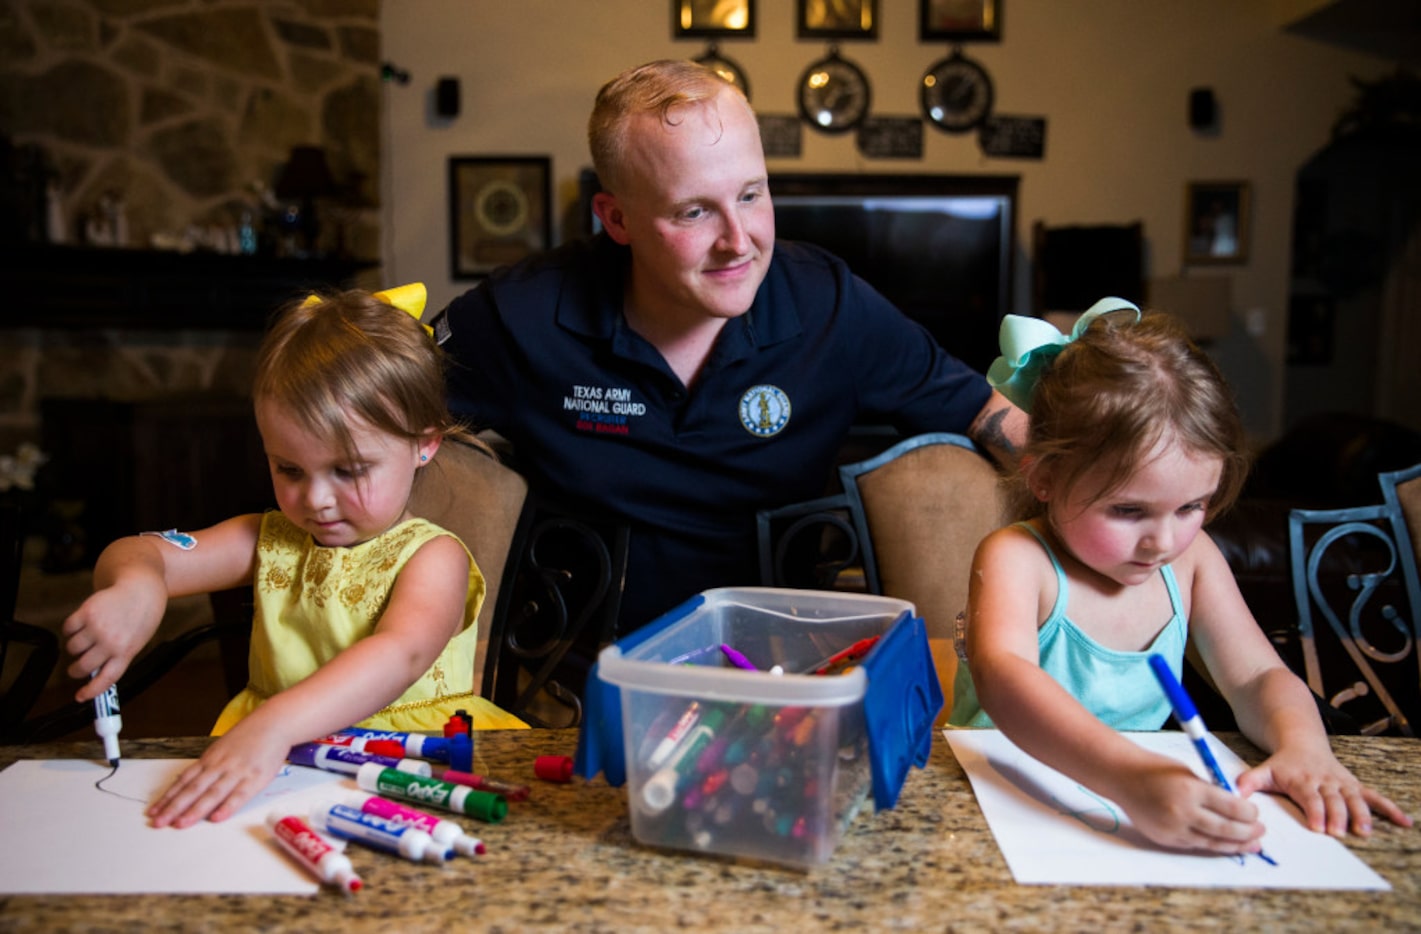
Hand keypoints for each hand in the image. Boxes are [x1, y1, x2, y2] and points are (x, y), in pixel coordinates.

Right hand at [61, 582, 166, 701]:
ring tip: (87, 638)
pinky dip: (70, 629)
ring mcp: (98, 627)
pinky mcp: (86, 612)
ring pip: (72, 648)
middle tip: (77, 667)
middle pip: (82, 667)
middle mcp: (111, 642)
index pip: (106, 680)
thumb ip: (116, 657)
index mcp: (126, 652)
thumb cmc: (139, 618)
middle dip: (76, 669)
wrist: (142, 589)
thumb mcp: (135, 642)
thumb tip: (92, 674)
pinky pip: (67, 629)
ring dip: (75, 647)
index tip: (80, 697)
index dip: (91, 692)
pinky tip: (82, 624)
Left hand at [146, 720, 288, 827]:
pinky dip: (228, 806)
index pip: (184, 780)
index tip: (153, 811)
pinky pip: (240, 794)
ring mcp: (238, 771)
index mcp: (210, 758)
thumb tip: (190, 784)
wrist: (275, 723)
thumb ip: (209, 766)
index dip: (168, 797)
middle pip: (194, 788)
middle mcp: (220, 765)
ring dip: (196, 810)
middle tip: (159, 822)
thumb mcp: (223, 748)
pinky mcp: (256, 777)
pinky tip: (217, 817)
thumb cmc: (249, 737)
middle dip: (174, 807)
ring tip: (180, 824)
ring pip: (213, 793)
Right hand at [1114, 757, 1265, 854]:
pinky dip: (1212, 844)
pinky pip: (1195, 845)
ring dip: (1235, 844)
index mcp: (1191, 789)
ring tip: (1250, 844)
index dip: (1249, 813)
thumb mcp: (1188, 773)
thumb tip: (1236, 808)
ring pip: (1212, 843)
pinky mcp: (1165, 838)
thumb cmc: (1156, 769)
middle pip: (1226, 829)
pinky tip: (1224, 844)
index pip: (1232, 807)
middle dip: (1248, 832)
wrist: (1123, 777)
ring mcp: (1173, 828)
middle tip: (1261, 831)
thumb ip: (1210, 791)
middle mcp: (1182, 811)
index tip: (1256, 813)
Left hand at [1237, 747, 1413, 837]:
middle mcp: (1325, 781)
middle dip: (1338, 816)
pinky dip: (1390, 809)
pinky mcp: (1354, 785)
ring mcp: (1341, 783)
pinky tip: (1405, 821)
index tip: (1318, 826)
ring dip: (1362, 815)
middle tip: (1340, 832)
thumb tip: (1233, 792)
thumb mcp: (1264, 770)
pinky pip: (1374, 796)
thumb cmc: (1282, 763)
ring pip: (1355, 799)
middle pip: (1334, 800)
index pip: (1310, 797)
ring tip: (1366, 831)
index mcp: (1302, 779)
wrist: (1301, 741)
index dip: (1315, 811)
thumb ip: (1249, 782)